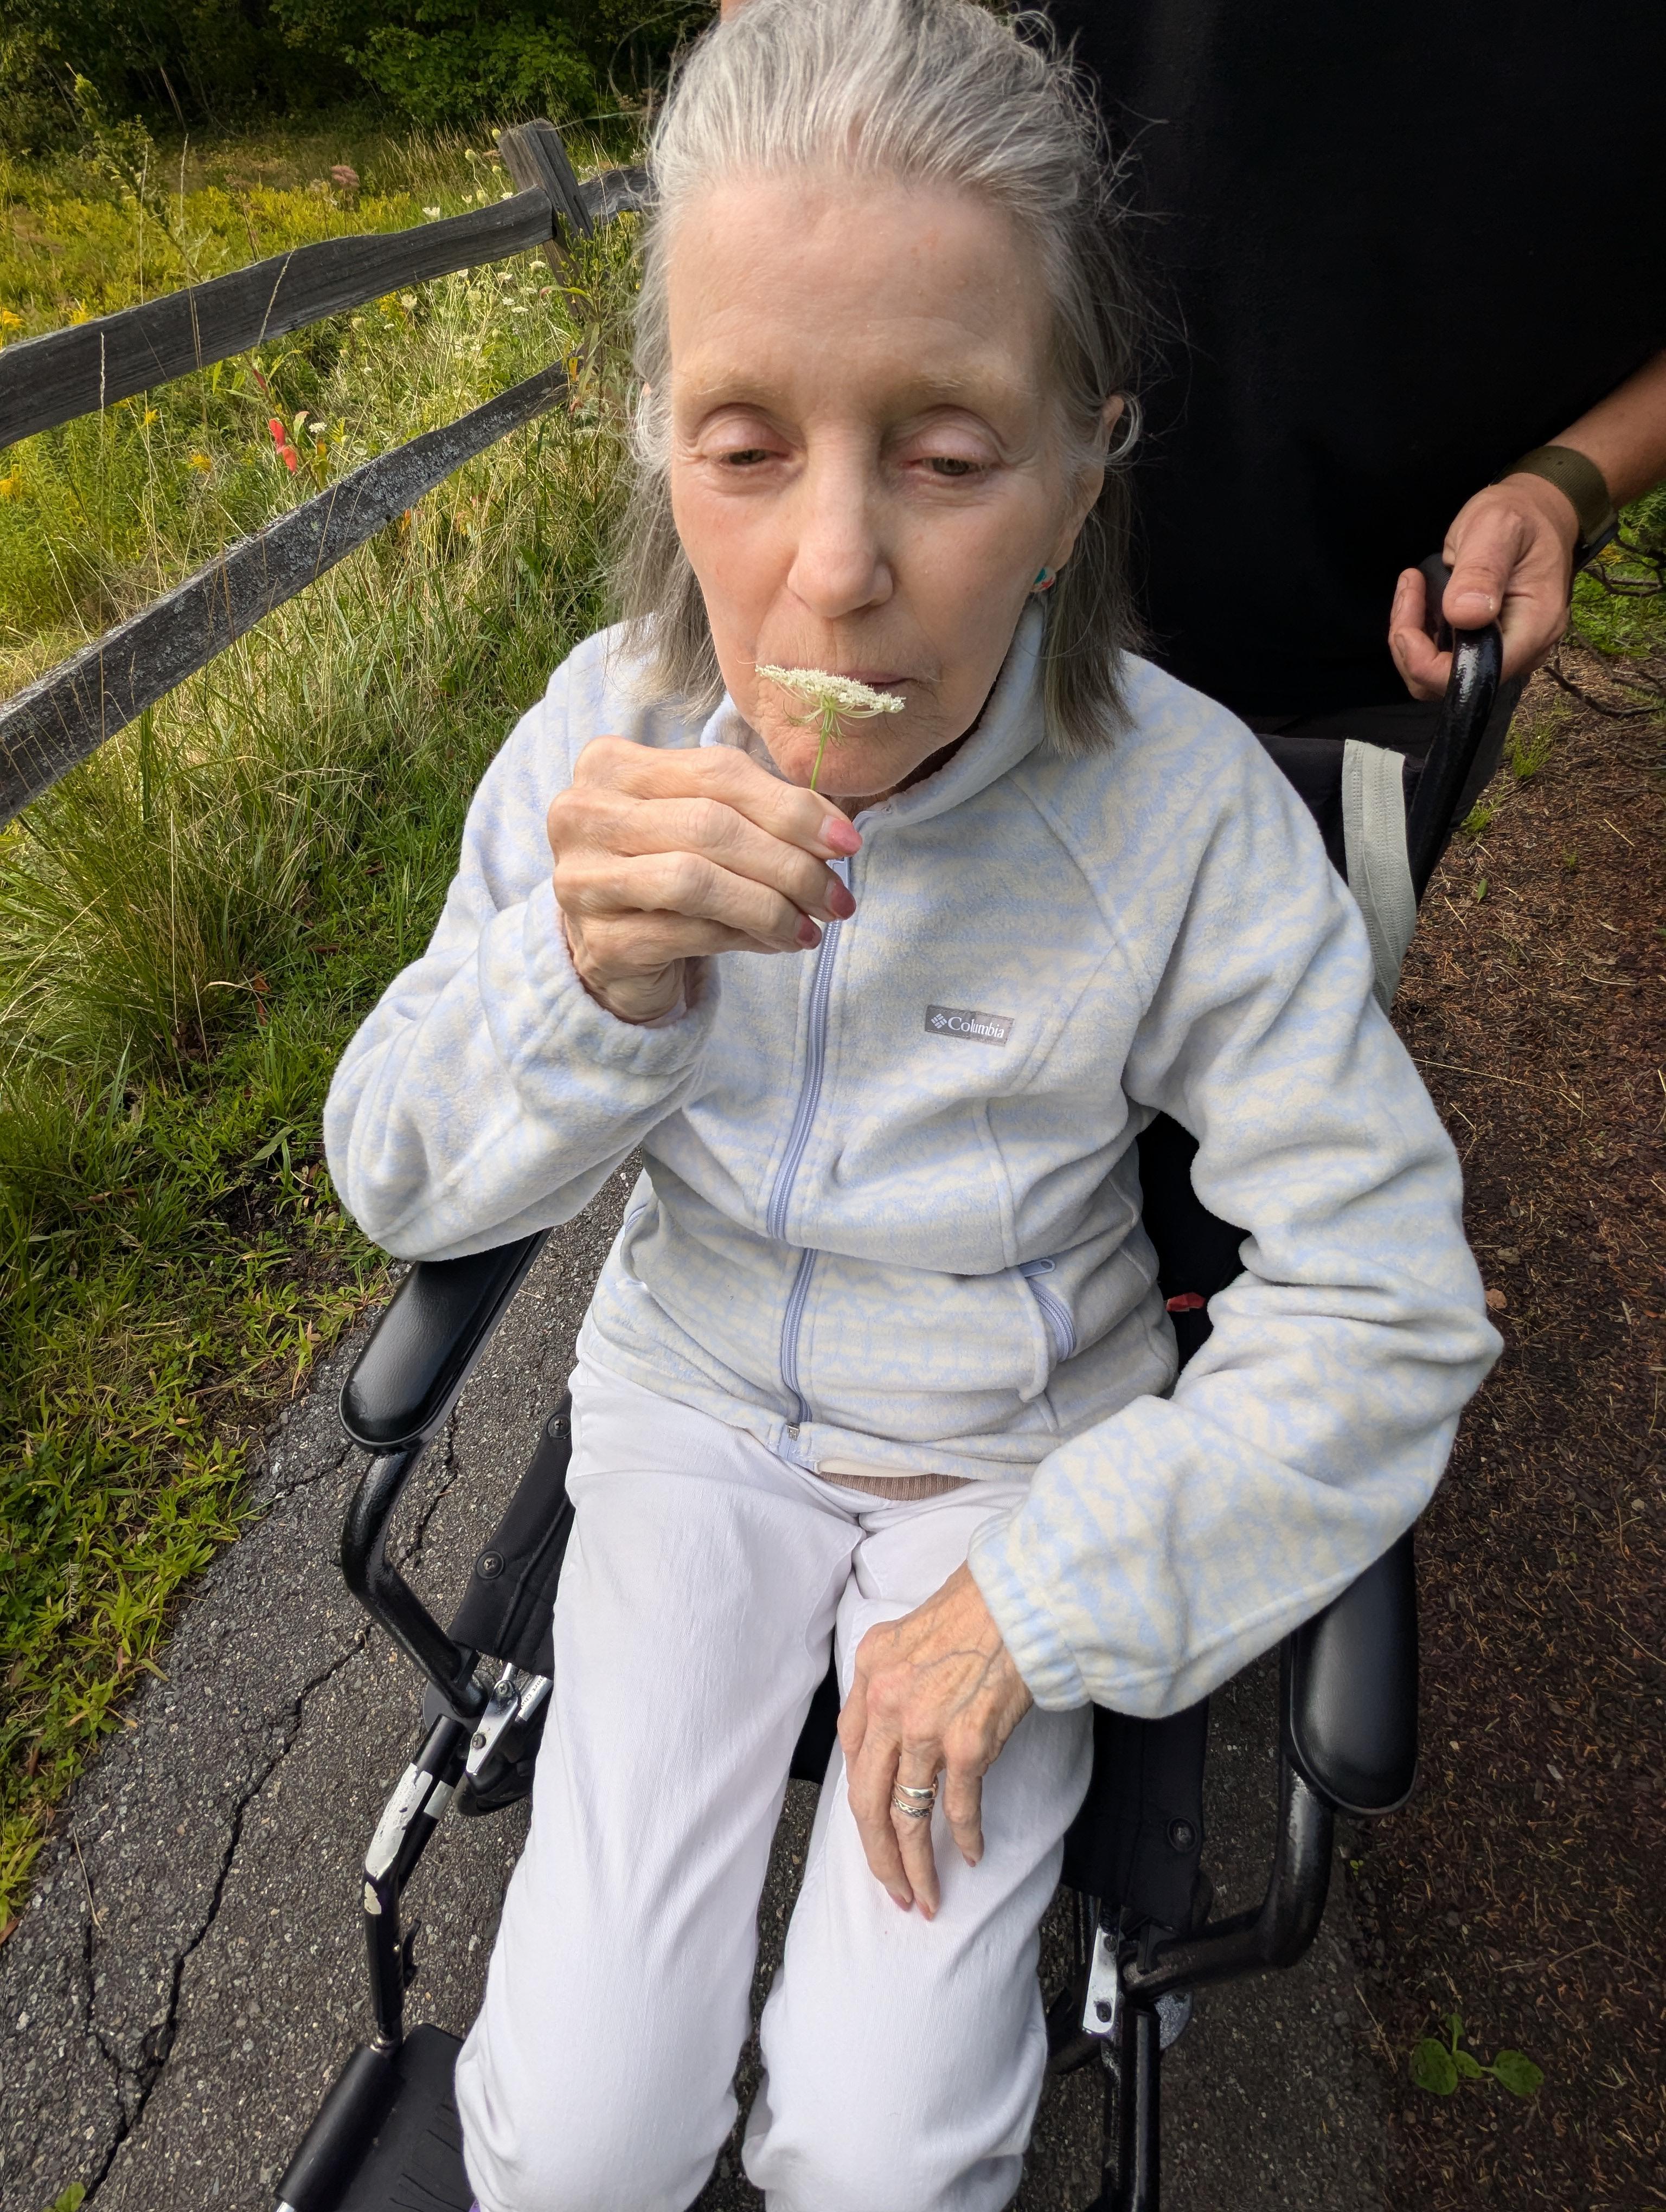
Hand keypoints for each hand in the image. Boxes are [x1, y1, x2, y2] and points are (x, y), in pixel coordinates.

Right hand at [549, 737, 859, 1022]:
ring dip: (770, 906)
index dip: (790, 807)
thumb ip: (758, 810)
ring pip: (695, 880)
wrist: (611, 949)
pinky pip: (686, 934)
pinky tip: (775, 943)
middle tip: (837, 897)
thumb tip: (835, 833)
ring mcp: (582, 880)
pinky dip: (743, 938)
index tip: (846, 841)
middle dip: (788, 864)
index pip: (717, 772)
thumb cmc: (666, 870)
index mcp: (611, 764)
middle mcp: (583, 814)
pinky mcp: (598, 943)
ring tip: (810, 927)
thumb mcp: (706, 823)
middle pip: (710, 825)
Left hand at [838, 1563, 1033, 1918]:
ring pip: (908, 1815)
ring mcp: (925, 1726)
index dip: (862, 1798)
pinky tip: (973, 1855)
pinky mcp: (968, 1743)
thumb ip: (895, 1679)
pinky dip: (965, 1838)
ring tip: (927, 1896)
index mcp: (869, 1669)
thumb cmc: (980, 1605)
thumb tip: (898, 1731)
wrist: (1024, 1594)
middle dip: (878, 1856)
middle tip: (893, 1890)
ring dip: (917, 1864)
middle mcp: (887, 1701)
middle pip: (867, 1799)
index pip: (850, 1751)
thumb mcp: (912, 1632)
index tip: (874, 1829)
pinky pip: (958, 1808)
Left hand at [1388, 473, 1580, 700]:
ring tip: (1413, 588)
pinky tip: (1420, 598)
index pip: (1473, 676)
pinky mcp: (1486, 648)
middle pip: (1447, 682)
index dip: (1426, 661)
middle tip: (1409, 589)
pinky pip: (1441, 660)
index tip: (1409, 610)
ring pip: (1437, 676)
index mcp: (1534, 628)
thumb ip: (1482, 570)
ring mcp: (1504, 653)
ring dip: (1412, 638)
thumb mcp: (1498, 528)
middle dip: (1412, 645)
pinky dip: (1420, 635)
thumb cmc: (1519, 516)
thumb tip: (1464, 615)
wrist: (1535, 513)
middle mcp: (1523, 652)